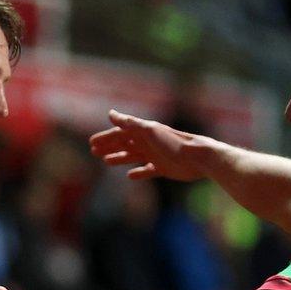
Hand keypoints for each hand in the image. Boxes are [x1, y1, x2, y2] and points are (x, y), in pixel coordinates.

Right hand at [89, 109, 220, 180]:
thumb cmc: (174, 143)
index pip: (120, 133)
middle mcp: (149, 142)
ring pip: (133, 155)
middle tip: (94, 152)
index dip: (106, 138)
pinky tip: (130, 176)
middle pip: (125, 143)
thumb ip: (130, 123)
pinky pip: (148, 170)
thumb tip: (110, 113)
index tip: (91, 143)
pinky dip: (138, 172)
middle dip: (109, 146)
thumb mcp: (149, 131)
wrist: (199, 158)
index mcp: (144, 132)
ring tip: (107, 161)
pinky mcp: (164, 168)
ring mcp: (156, 155)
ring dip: (120, 157)